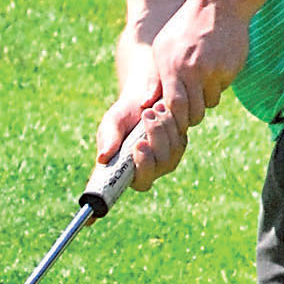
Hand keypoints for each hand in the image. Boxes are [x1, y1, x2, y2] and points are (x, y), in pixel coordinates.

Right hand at [96, 45, 189, 192]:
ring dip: (165, 125)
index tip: (139, 144)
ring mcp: (169, 159)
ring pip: (174, 148)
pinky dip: (174, 120)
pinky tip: (163, 107)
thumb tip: (102, 158)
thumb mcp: (112, 126)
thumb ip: (108, 141)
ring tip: (154, 107)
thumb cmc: (121, 119)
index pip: (142, 181)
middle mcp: (153, 170)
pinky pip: (181, 136)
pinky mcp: (180, 144)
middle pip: (162, 161)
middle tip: (146, 113)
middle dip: (155, 135)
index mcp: (132, 173)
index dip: (143, 165)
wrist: (140, 102)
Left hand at [151, 0, 250, 121]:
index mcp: (173, 68)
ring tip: (202, 81)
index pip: (175, 107)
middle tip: (190, 110)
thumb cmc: (184, 27)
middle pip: (195, 112)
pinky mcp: (231, 68)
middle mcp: (193, 71)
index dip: (176, 118)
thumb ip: (154, 78)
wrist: (218, 4)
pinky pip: (223, 87)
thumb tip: (145, 104)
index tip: (174, 117)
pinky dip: (219, 83)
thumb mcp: (162, 47)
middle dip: (192, 115)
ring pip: (211, 102)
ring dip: (206, 98)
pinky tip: (215, 66)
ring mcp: (214, 71)